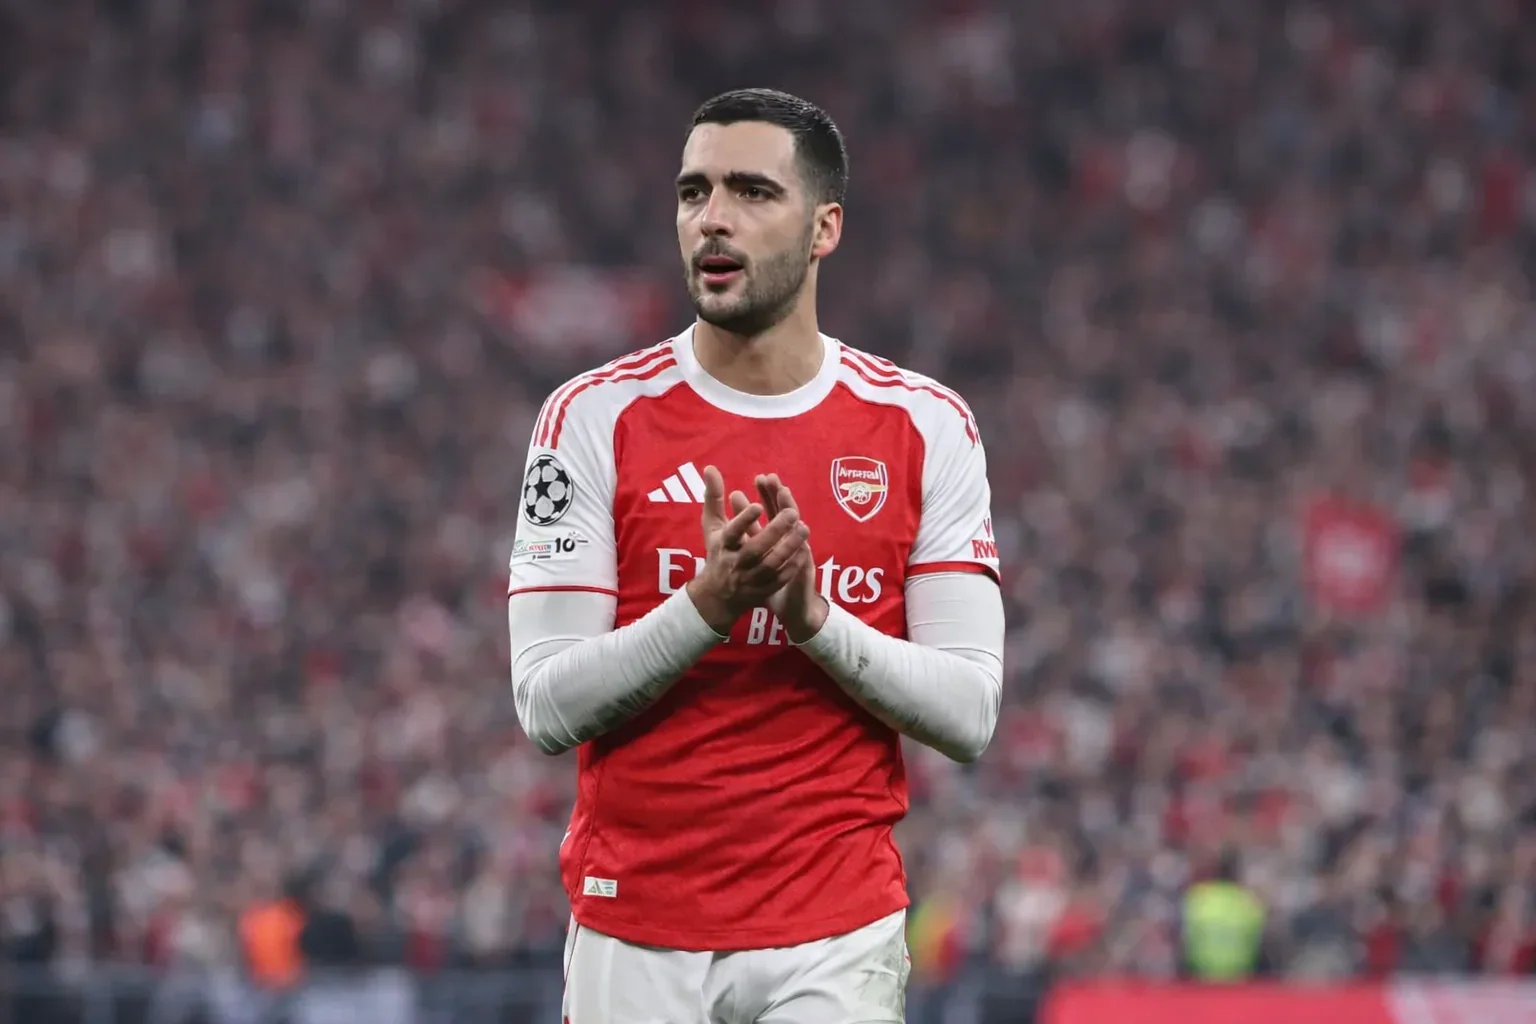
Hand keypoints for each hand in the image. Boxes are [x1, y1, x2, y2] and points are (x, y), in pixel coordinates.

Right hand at [686, 465, 810, 634]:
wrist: (717, 597)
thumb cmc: (717, 553)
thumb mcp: (712, 526)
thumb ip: (713, 497)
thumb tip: (710, 467)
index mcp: (722, 546)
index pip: (731, 533)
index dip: (743, 520)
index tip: (757, 504)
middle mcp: (734, 564)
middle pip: (754, 550)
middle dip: (773, 532)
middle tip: (792, 513)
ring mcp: (749, 580)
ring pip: (770, 566)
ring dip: (788, 548)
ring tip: (804, 528)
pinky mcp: (762, 592)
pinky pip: (779, 580)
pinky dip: (791, 566)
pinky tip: (804, 550)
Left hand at [754, 474, 828, 643]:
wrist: (792, 608)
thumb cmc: (771, 583)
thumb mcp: (757, 561)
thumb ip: (749, 538)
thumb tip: (734, 520)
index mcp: (775, 539)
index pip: (770, 512)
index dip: (766, 496)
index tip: (759, 478)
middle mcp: (788, 542)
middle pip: (783, 513)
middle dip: (775, 495)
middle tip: (767, 477)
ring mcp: (798, 553)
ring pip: (794, 526)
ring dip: (790, 509)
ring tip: (783, 491)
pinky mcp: (803, 568)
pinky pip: (802, 550)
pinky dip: (800, 538)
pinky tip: (801, 525)